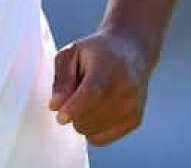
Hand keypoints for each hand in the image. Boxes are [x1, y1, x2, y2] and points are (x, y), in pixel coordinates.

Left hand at [49, 30, 151, 146]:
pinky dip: (91, 130)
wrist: (132, 51)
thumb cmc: (96, 51)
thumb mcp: (71, 53)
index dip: (74, 108)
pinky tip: (92, 113)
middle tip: (73, 95)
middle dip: (72, 113)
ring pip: (94, 131)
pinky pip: (102, 139)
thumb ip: (62, 79)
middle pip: (91, 116)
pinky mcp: (135, 120)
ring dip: (80, 121)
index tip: (60, 117)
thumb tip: (55, 106)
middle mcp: (126, 88)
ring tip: (86, 101)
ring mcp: (133, 107)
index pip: (93, 93)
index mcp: (108, 67)